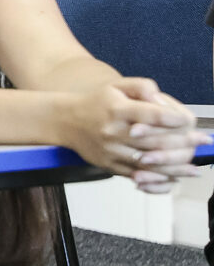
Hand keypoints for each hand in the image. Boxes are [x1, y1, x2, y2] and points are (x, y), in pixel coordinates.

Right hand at [55, 79, 206, 192]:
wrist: (65, 122)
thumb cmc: (97, 102)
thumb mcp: (117, 86)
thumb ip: (142, 87)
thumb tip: (162, 100)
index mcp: (117, 110)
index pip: (150, 115)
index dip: (173, 118)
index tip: (189, 120)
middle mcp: (114, 132)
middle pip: (154, 141)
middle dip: (183, 142)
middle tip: (202, 141)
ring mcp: (112, 151)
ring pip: (149, 163)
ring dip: (175, 167)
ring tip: (194, 169)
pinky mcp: (110, 166)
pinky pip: (137, 176)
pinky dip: (158, 180)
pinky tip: (174, 179)